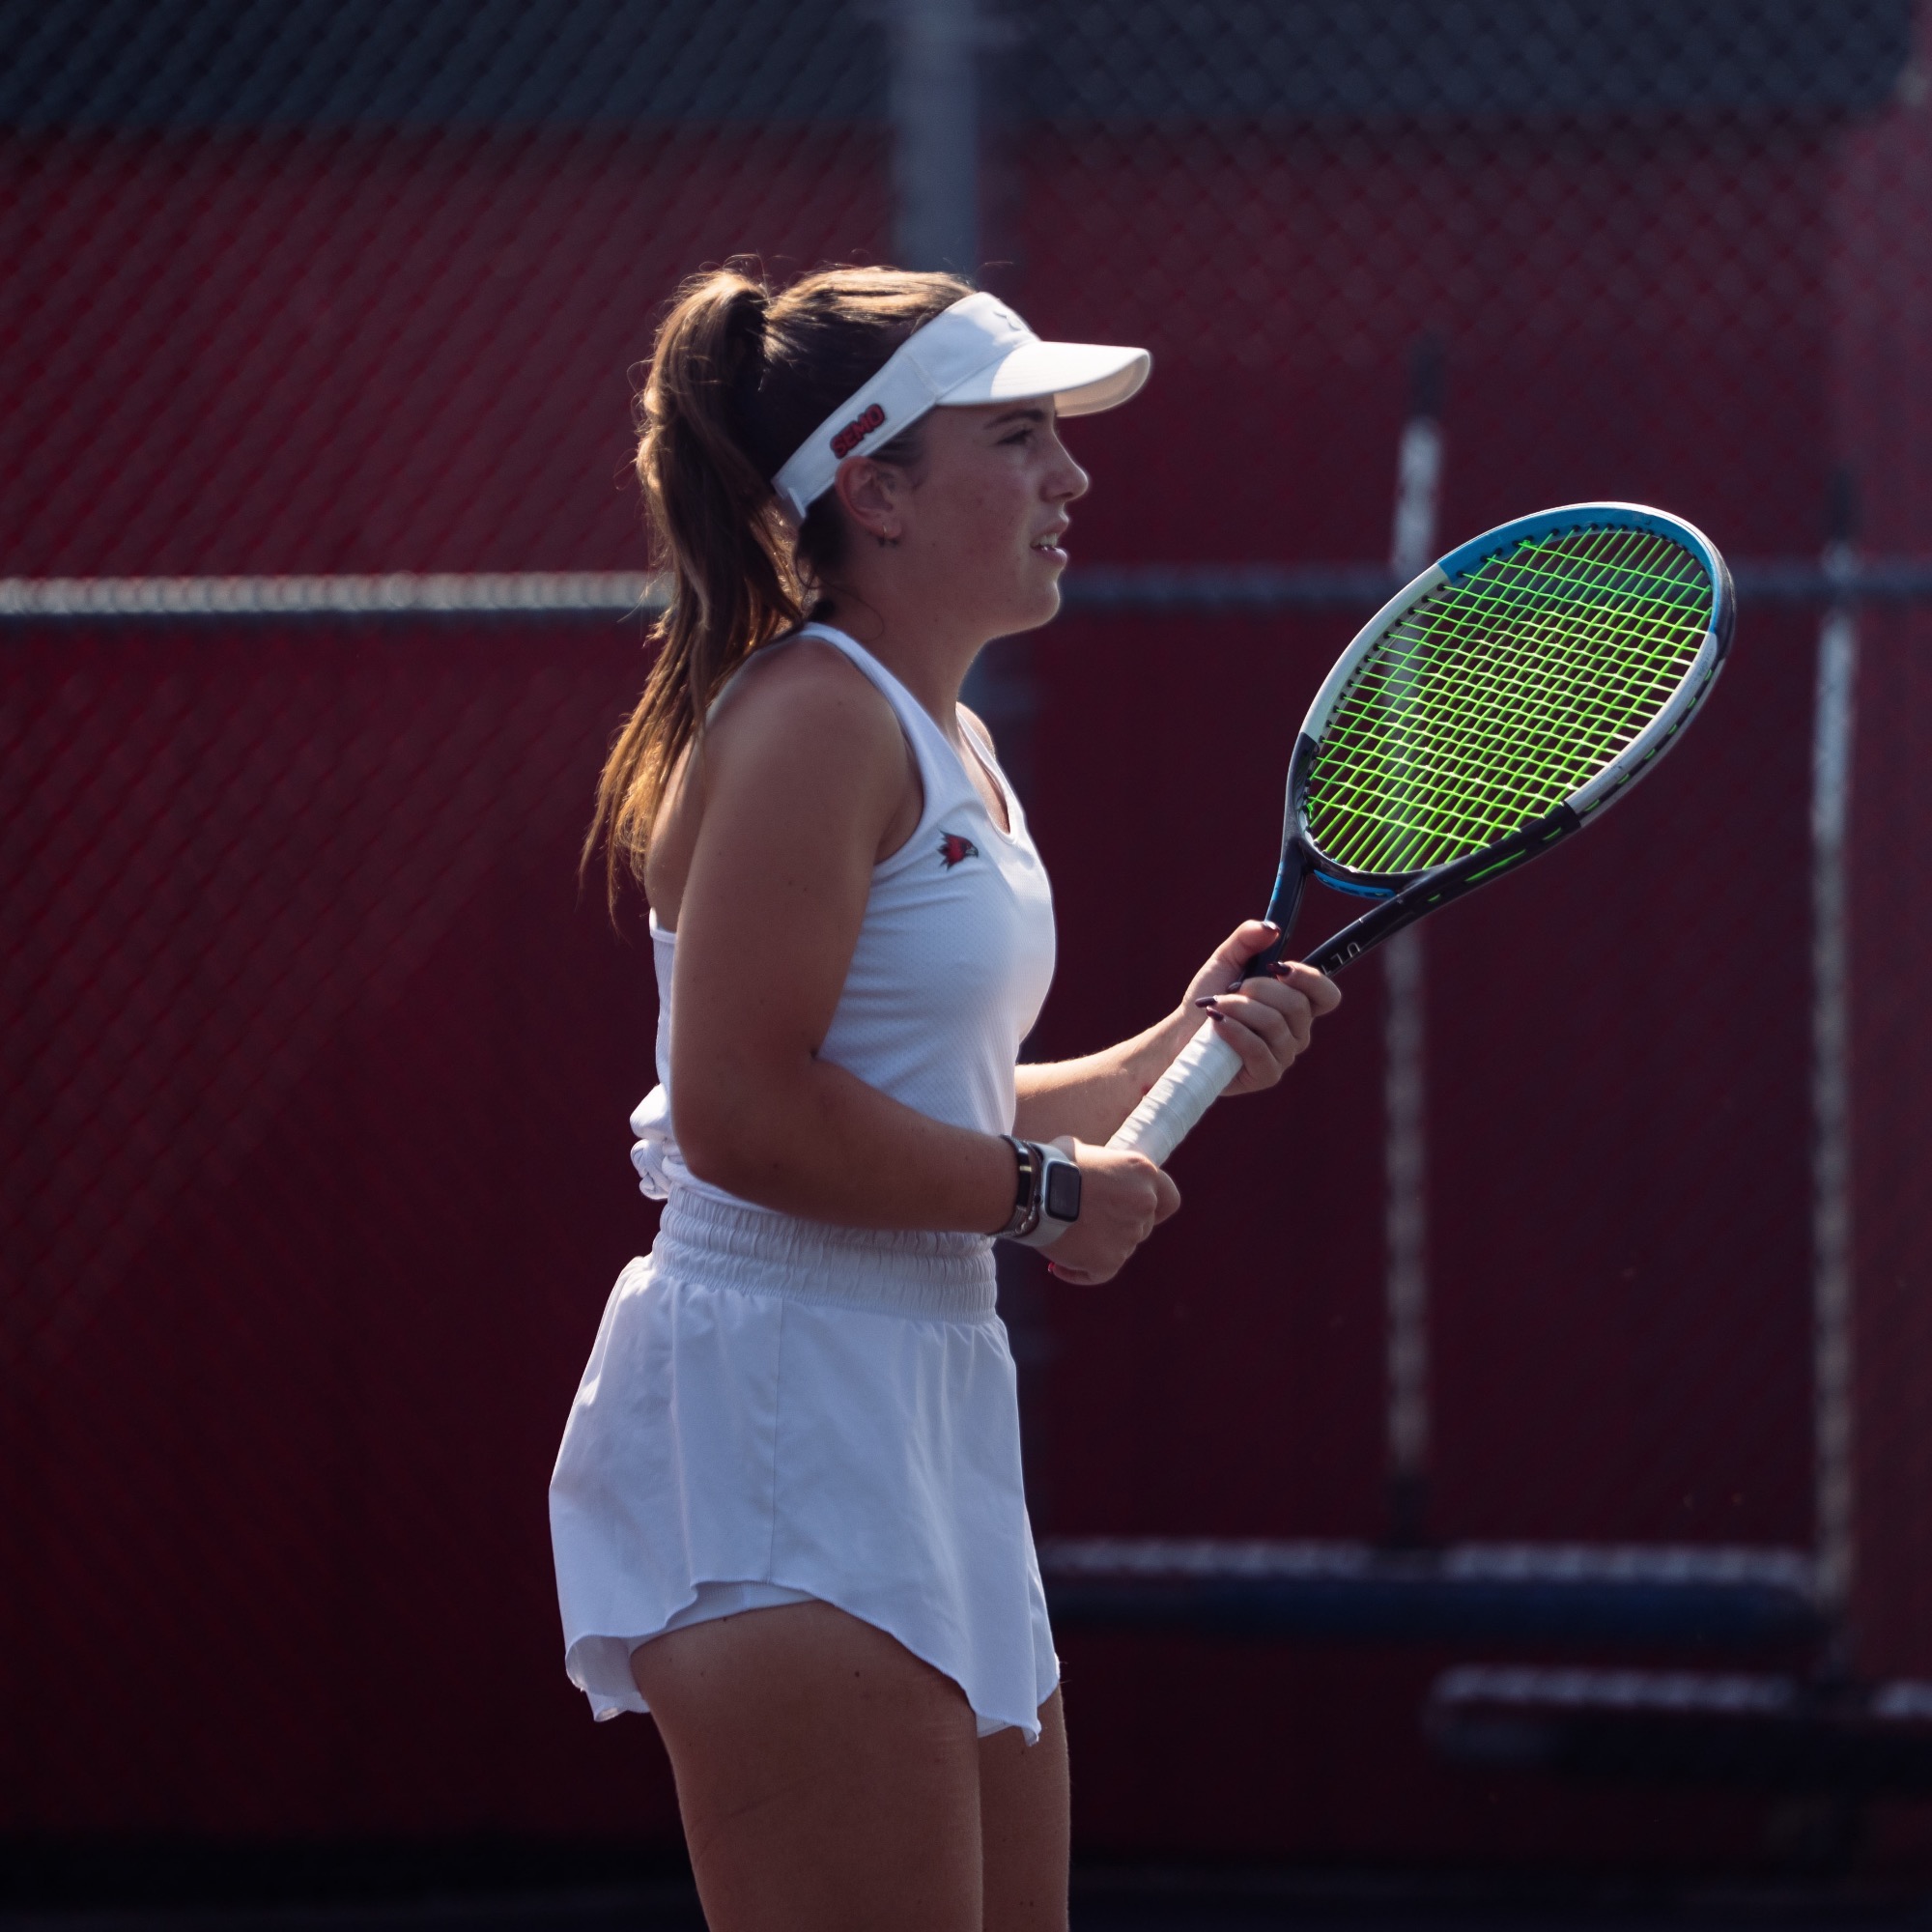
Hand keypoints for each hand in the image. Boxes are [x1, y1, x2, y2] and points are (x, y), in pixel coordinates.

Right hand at [1042, 1137, 1179, 1284]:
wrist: (1031, 1188)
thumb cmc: (1051, 1164)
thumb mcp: (1085, 1151)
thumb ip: (1102, 1168)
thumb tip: (1094, 1174)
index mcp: (1142, 1172)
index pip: (1169, 1199)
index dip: (1155, 1209)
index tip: (1138, 1212)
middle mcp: (1144, 1203)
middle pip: (1141, 1226)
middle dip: (1117, 1226)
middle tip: (1087, 1223)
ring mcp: (1128, 1235)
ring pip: (1119, 1250)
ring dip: (1097, 1247)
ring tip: (1064, 1239)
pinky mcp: (1108, 1261)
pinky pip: (1098, 1274)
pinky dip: (1080, 1273)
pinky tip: (1059, 1267)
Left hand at [1181, 920, 1341, 1096]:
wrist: (1181, 1033)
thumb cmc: (1209, 998)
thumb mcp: (1225, 961)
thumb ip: (1248, 940)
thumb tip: (1272, 928)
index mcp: (1297, 1005)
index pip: (1327, 995)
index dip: (1310, 979)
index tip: (1279, 967)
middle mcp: (1297, 1031)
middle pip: (1296, 1005)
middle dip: (1258, 989)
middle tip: (1232, 988)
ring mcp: (1284, 1055)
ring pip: (1274, 1024)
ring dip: (1239, 1008)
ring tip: (1215, 1005)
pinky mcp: (1265, 1074)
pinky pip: (1258, 1049)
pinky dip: (1234, 1031)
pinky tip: (1216, 1023)